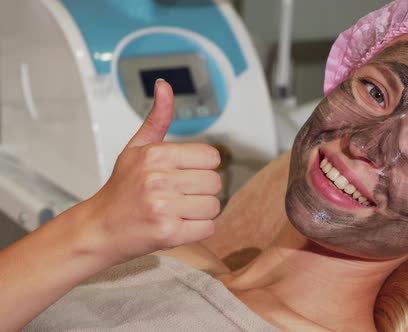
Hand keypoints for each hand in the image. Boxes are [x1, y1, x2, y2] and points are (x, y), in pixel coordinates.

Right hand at [83, 79, 220, 261]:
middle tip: (178, 196)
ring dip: (200, 211)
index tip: (184, 175)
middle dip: (201, 191)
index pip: (211, 157)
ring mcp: (162, 207)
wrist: (99, 229)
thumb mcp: (136, 149)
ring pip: (213, 206)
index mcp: (155, 155)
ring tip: (176, 211)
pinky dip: (197, 229)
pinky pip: (208, 228)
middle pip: (215, 182)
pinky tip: (177, 225)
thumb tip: (164, 85)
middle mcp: (158, 179)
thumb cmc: (121, 189)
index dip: (201, 167)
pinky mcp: (167, 232)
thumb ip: (157, 119)